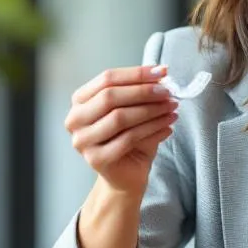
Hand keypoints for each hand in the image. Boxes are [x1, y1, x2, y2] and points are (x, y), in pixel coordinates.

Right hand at [65, 65, 177, 195]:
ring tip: (172, 108)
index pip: (106, 79)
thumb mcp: (132, 109)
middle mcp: (75, 119)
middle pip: (110, 97)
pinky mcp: (96, 159)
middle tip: (168, 92)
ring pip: (120, 118)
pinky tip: (168, 127)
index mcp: (80, 101)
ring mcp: (83, 141)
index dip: (136, 73)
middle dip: (143, 92)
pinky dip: (153, 130)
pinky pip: (129, 139)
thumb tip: (160, 72)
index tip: (162, 71)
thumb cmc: (128, 138)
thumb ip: (139, 91)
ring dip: (151, 111)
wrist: (125, 175)